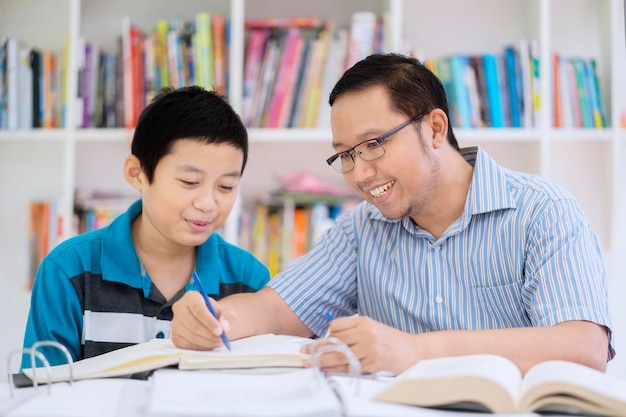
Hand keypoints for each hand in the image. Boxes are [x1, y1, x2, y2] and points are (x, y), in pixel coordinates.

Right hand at [171, 291, 229, 349]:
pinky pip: (187, 345)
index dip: (209, 321)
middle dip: (209, 334)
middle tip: (222, 339)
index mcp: (191, 297)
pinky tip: (210, 344)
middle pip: (193, 324)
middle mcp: (179, 308)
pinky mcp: (175, 336)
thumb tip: (225, 325)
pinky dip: (201, 347)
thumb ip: (228, 316)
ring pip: (190, 336)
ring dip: (207, 342)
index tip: (220, 330)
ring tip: (218, 342)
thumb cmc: (213, 313)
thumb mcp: (224, 310)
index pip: (198, 309)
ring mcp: (175, 323)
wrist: (207, 319)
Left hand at [304, 316, 418, 374]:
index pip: (336, 326)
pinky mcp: (374, 363)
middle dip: (318, 349)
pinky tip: (330, 371)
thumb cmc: (392, 341)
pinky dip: (338, 370)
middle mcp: (367, 332)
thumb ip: (354, 331)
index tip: (317, 343)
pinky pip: (350, 367)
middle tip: (305, 355)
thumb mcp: (373, 328)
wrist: (415, 351)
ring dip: (323, 362)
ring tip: (312, 364)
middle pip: (335, 341)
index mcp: (365, 321)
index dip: (326, 335)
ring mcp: (371, 348)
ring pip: (339, 356)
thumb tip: (329, 339)